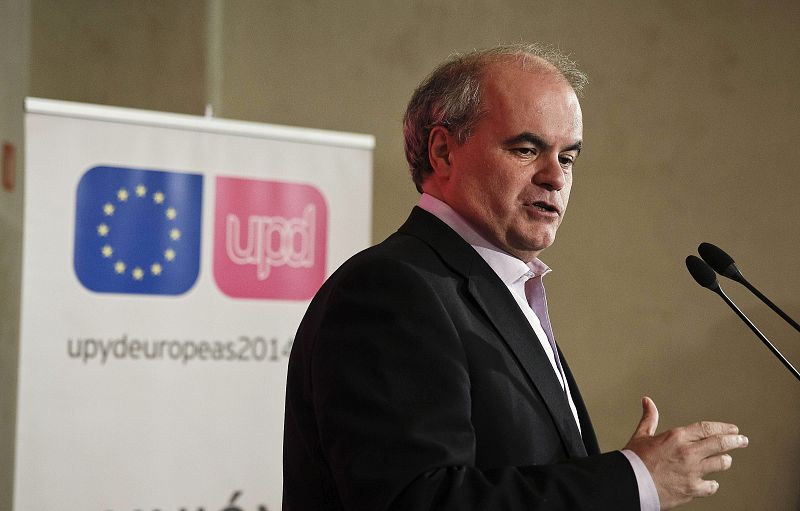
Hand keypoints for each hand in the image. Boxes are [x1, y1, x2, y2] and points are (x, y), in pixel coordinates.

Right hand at [623, 397, 747, 509]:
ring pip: (720, 464)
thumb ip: (649, 418)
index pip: (707, 428)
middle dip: (735, 441)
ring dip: (724, 460)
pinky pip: (711, 486)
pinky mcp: (692, 489)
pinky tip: (712, 482)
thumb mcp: (641, 435)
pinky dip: (712, 484)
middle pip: (720, 444)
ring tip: (726, 459)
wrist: (630, 484)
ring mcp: (693, 472)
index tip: (732, 429)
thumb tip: (648, 402)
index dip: (723, 428)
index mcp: (677, 437)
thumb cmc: (634, 461)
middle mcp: (688, 453)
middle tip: (742, 440)